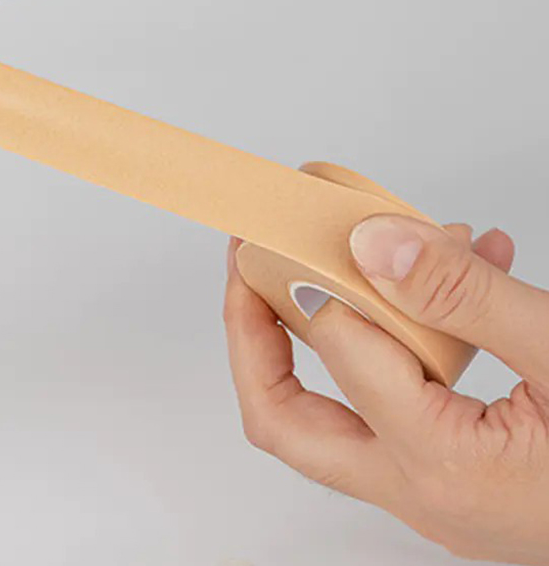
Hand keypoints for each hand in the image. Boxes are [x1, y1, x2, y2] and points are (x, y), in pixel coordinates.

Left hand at [224, 217, 548, 564]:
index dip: (308, 275)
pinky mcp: (451, 468)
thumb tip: (370, 244)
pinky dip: (402, 337)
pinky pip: (396, 399)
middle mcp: (417, 488)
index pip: (339, 349)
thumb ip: (464, 297)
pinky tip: (457, 278)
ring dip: (332, 324)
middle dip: (252, 333)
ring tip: (347, 254)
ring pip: (330, 411)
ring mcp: (430, 487)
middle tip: (245, 266)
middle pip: (283, 417)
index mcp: (440, 463)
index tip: (293, 221)